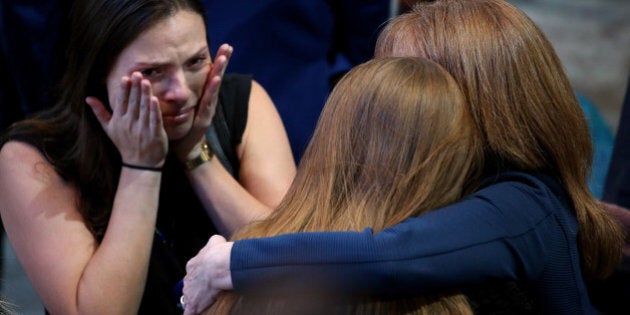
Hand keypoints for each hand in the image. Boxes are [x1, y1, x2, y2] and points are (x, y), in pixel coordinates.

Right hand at [86, 72, 167, 166]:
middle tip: (137, 73)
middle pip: (133, 103)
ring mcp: (142, 129)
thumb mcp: (109, 129)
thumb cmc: (125, 144)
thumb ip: (100, 112)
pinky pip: (154, 120)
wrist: (140, 164)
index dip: (124, 90)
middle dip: (135, 88)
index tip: (125, 78)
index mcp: (119, 121)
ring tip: (145, 81)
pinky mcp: (154, 134)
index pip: (121, 102)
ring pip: (143, 109)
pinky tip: (155, 99)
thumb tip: (88, 98)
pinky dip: (154, 110)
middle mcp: (129, 124)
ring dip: (144, 95)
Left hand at [172, 44, 232, 161]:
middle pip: (216, 78)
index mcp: (202, 98)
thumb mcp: (182, 107)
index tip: (222, 46)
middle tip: (228, 46)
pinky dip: (212, 90)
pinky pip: (208, 102)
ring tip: (223, 58)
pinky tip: (215, 79)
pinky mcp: (204, 119)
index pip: (210, 76)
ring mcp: (208, 110)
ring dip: (219, 72)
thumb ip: (181, 95)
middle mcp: (208, 102)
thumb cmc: (182, 130)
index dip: (216, 62)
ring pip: (214, 88)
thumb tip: (172, 79)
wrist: (185, 150)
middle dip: (222, 62)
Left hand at [183, 235, 233, 314]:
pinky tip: (193, 313)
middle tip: (206, 289)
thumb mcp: (215, 241)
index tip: (207, 275)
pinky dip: (191, 312)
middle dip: (197, 287)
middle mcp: (189, 278)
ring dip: (195, 300)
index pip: (194, 271)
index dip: (201, 274)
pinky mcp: (194, 303)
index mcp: (193, 265)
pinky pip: (189, 311)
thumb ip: (213, 243)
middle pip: (190, 284)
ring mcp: (190, 292)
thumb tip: (216, 242)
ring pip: (189, 297)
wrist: (219, 265)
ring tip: (202, 302)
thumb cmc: (218, 253)